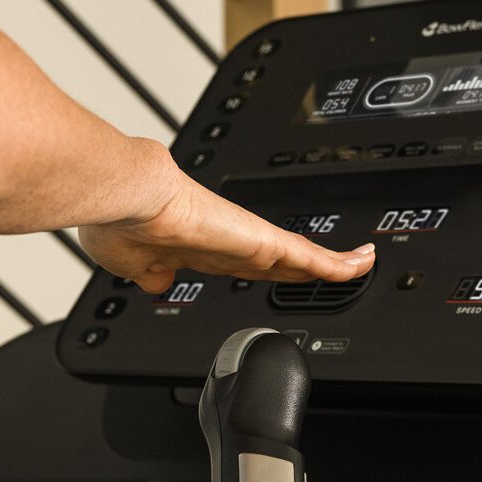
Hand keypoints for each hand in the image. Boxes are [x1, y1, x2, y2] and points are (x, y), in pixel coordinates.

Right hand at [79, 147, 375, 293]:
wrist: (126, 198)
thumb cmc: (121, 219)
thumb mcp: (131, 263)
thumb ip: (149, 273)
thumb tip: (156, 283)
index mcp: (200, 249)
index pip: (244, 262)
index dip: (266, 270)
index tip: (279, 277)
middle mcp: (230, 242)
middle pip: (284, 261)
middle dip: (310, 270)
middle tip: (337, 272)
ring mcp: (249, 240)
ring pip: (303, 257)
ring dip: (332, 264)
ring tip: (360, 265)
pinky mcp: (262, 241)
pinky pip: (311, 258)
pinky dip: (338, 265)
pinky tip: (361, 266)